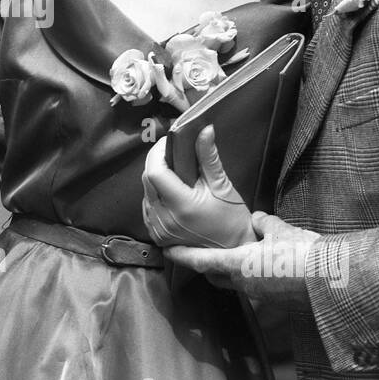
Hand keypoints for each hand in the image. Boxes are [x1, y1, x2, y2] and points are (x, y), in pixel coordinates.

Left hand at [141, 127, 253, 249]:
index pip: (155, 172)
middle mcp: (165, 219)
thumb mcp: (222, 185)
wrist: (233, 250)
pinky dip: (155, 196)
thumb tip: (204, 129)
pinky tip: (171, 194)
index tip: (169, 143)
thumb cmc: (232, 218)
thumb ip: (208, 157)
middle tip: (174, 155)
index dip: (158, 153)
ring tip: (176, 175)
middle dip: (158, 163)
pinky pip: (148, 208)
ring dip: (156, 180)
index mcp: (182, 205)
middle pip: (147, 180)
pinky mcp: (157, 236)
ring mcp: (159, 229)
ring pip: (145, 193)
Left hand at [165, 211, 319, 307]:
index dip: (182, 256)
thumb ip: (263, 224)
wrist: (334, 281)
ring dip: (232, 271)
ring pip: (236, 282)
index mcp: (238, 265)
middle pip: (215, 276)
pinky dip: (254, 275)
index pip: (200, 260)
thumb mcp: (280, 230)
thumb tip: (256, 220)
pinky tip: (267, 263)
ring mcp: (260, 295)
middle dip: (206, 266)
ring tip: (237, 255)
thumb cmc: (303, 253)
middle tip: (202, 251)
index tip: (167, 251)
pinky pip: (257, 286)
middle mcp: (244, 284)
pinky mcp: (276, 300)